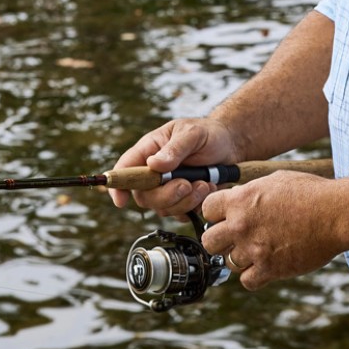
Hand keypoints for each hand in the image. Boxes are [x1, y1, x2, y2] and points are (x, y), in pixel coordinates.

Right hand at [107, 118, 240, 215]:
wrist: (230, 146)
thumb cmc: (208, 134)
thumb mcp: (192, 134)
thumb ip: (174, 149)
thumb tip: (154, 165)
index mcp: (148, 151)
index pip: (125, 169)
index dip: (118, 186)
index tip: (121, 201)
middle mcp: (153, 173)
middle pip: (144, 196)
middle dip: (166, 195)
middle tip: (187, 184)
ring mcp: (167, 189)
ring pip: (164, 208)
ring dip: (186, 200)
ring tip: (205, 183)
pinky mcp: (182, 201)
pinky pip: (182, 214)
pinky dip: (196, 206)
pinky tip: (208, 188)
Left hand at [200, 170, 340, 290]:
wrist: (336, 214)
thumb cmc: (311, 193)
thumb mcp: (275, 181)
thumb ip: (250, 192)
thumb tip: (237, 198)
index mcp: (240, 200)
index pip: (207, 210)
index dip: (217, 214)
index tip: (227, 217)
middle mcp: (241, 225)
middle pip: (209, 241)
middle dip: (221, 240)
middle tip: (236, 239)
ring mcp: (254, 249)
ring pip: (228, 262)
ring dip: (242, 258)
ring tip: (260, 250)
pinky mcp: (270, 269)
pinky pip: (247, 281)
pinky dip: (255, 277)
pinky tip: (266, 266)